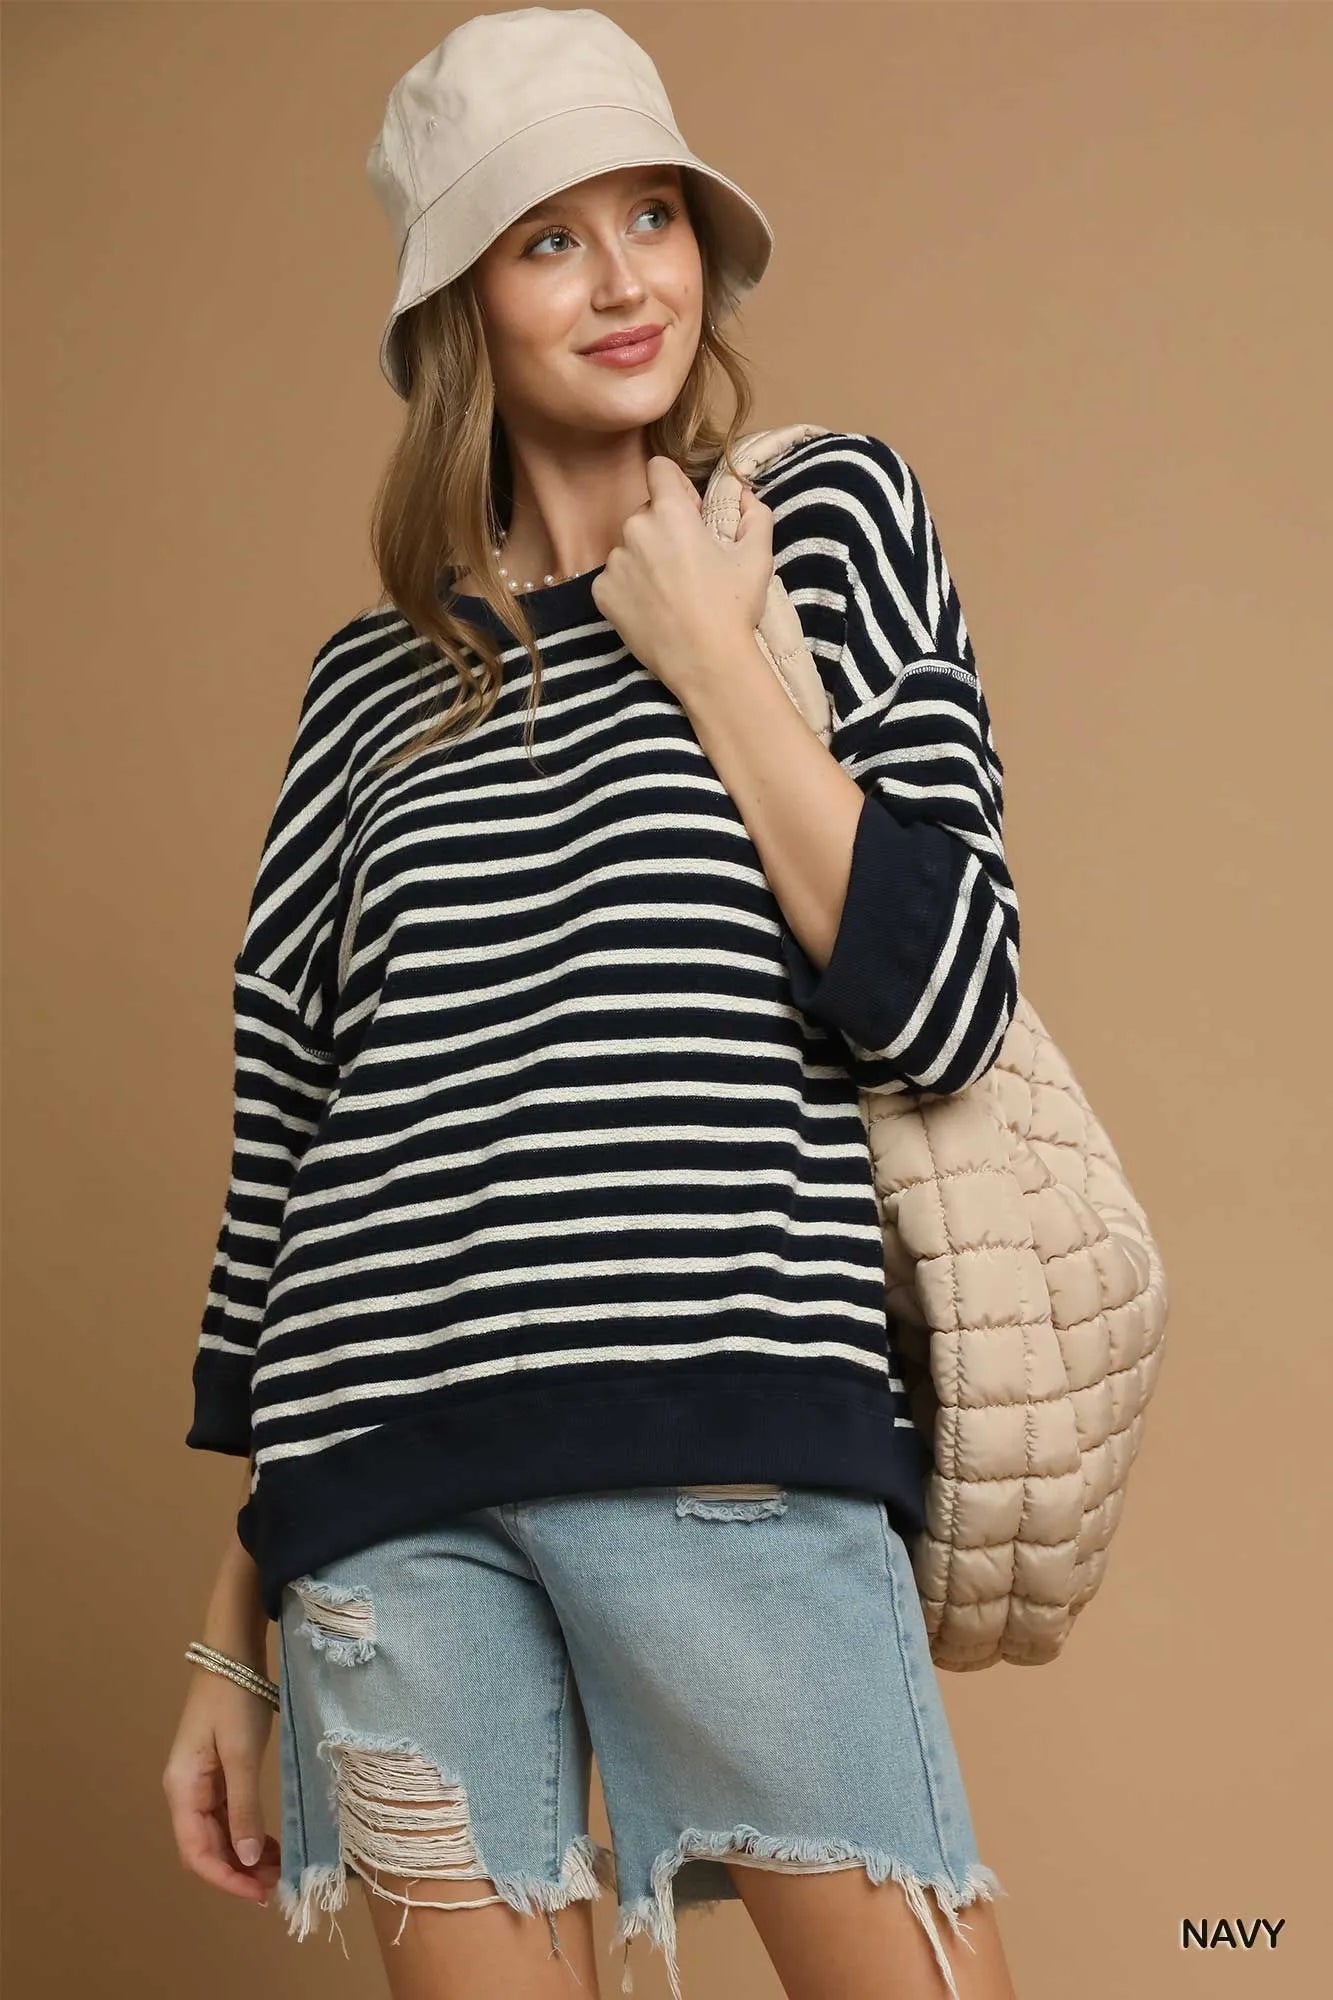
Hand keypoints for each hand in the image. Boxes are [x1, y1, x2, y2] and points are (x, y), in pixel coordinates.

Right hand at [163, 1663, 280, 1905]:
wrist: (232, 1653)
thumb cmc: (234, 1699)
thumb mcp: (241, 1754)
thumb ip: (243, 1807)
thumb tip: (244, 1860)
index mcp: (182, 1789)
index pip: (196, 1852)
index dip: (224, 1879)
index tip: (258, 1895)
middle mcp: (185, 1791)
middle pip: (205, 1847)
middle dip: (237, 1871)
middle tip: (275, 1885)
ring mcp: (200, 1782)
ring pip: (218, 1834)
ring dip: (243, 1855)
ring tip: (277, 1869)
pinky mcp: (216, 1772)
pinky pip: (227, 1815)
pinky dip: (246, 1832)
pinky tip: (269, 1843)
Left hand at [591, 455, 773, 699]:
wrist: (707, 663)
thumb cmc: (733, 608)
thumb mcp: (758, 556)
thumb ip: (755, 513)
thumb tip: (745, 494)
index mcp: (671, 513)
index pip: (659, 468)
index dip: (677, 487)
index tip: (690, 512)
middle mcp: (635, 529)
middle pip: (646, 512)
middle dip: (663, 528)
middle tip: (687, 564)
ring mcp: (614, 563)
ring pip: (629, 547)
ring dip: (645, 559)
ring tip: (670, 592)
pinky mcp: (602, 593)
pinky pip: (614, 577)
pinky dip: (629, 588)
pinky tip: (653, 608)